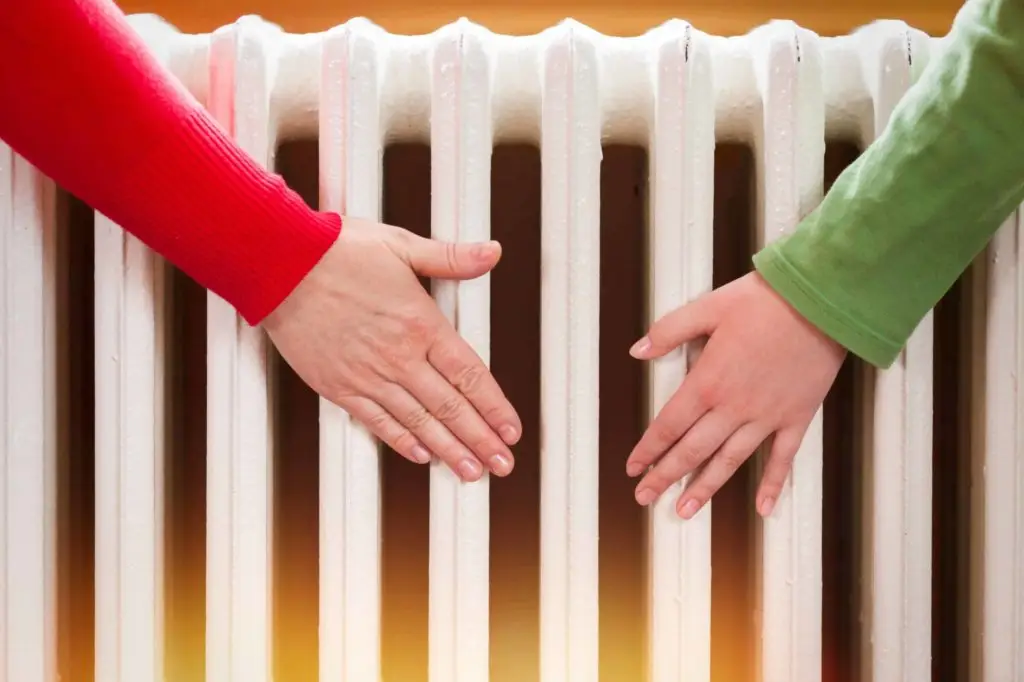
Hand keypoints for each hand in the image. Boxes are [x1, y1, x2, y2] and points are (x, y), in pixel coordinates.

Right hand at [264, 217, 520, 481]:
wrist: (278, 265)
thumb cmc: (336, 251)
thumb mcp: (402, 246)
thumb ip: (451, 257)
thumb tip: (492, 252)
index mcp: (421, 323)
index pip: (470, 374)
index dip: (494, 407)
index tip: (511, 430)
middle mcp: (400, 357)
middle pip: (450, 407)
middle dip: (481, 440)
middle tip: (502, 466)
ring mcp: (369, 375)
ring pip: (418, 422)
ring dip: (449, 450)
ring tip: (471, 473)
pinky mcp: (339, 386)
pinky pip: (377, 421)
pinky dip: (401, 441)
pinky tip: (420, 456)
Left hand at [626, 272, 845, 517]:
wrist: (820, 303)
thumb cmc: (764, 302)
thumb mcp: (707, 308)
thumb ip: (669, 331)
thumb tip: (638, 350)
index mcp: (707, 382)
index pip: (668, 425)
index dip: (648, 449)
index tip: (633, 467)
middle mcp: (733, 408)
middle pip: (692, 451)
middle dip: (665, 476)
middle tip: (645, 497)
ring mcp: (766, 417)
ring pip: (729, 461)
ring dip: (704, 488)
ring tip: (684, 511)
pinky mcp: (796, 417)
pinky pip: (783, 458)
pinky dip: (772, 484)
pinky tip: (762, 508)